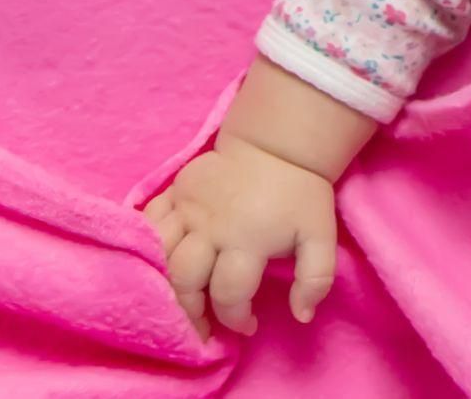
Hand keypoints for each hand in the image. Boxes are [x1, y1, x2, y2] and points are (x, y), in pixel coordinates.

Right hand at [143, 134, 339, 340]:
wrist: (278, 143)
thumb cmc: (300, 193)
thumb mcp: (321, 235)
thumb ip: (316, 278)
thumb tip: (302, 315)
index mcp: (247, 240)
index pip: (229, 295)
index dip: (237, 319)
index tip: (248, 325)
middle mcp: (211, 227)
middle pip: (185, 281)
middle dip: (192, 312)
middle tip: (204, 326)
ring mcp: (188, 207)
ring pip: (162, 256)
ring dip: (166, 283)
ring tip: (180, 299)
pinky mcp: (176, 190)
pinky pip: (149, 222)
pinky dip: (149, 243)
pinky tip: (159, 260)